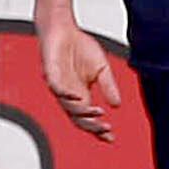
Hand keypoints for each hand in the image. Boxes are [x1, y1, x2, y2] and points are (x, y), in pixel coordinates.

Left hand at [40, 10, 120, 142]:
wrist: (63, 29)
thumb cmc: (79, 47)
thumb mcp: (101, 69)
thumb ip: (108, 86)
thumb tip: (117, 106)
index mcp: (80, 95)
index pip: (89, 118)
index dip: (99, 130)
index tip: (111, 139)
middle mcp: (68, 95)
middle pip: (78, 118)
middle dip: (92, 126)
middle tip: (106, 130)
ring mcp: (58, 86)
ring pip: (68, 107)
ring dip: (83, 113)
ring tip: (98, 114)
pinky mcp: (50, 74)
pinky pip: (57, 88)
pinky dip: (66, 95)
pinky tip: (78, 98)